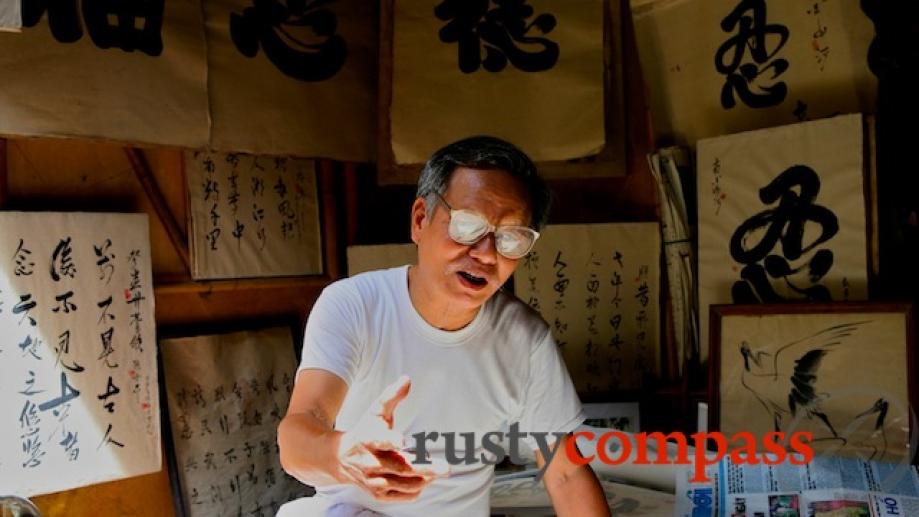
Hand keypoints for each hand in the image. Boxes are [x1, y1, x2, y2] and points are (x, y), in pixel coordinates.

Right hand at [336, 375, 447, 501]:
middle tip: (446, 468)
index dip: (392, 440)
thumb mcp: (376, 411)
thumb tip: (407, 379)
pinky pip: (402, 496)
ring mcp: (373, 481)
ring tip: (440, 470)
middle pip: (400, 468)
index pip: (381, 440)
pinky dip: (416, 489)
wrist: (339, 458)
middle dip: (424, 468)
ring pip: (404, 484)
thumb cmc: (365, 430)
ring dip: (424, 478)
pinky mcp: (378, 494)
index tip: (404, 441)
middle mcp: (370, 463)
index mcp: (368, 439)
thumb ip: (391, 396)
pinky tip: (426, 479)